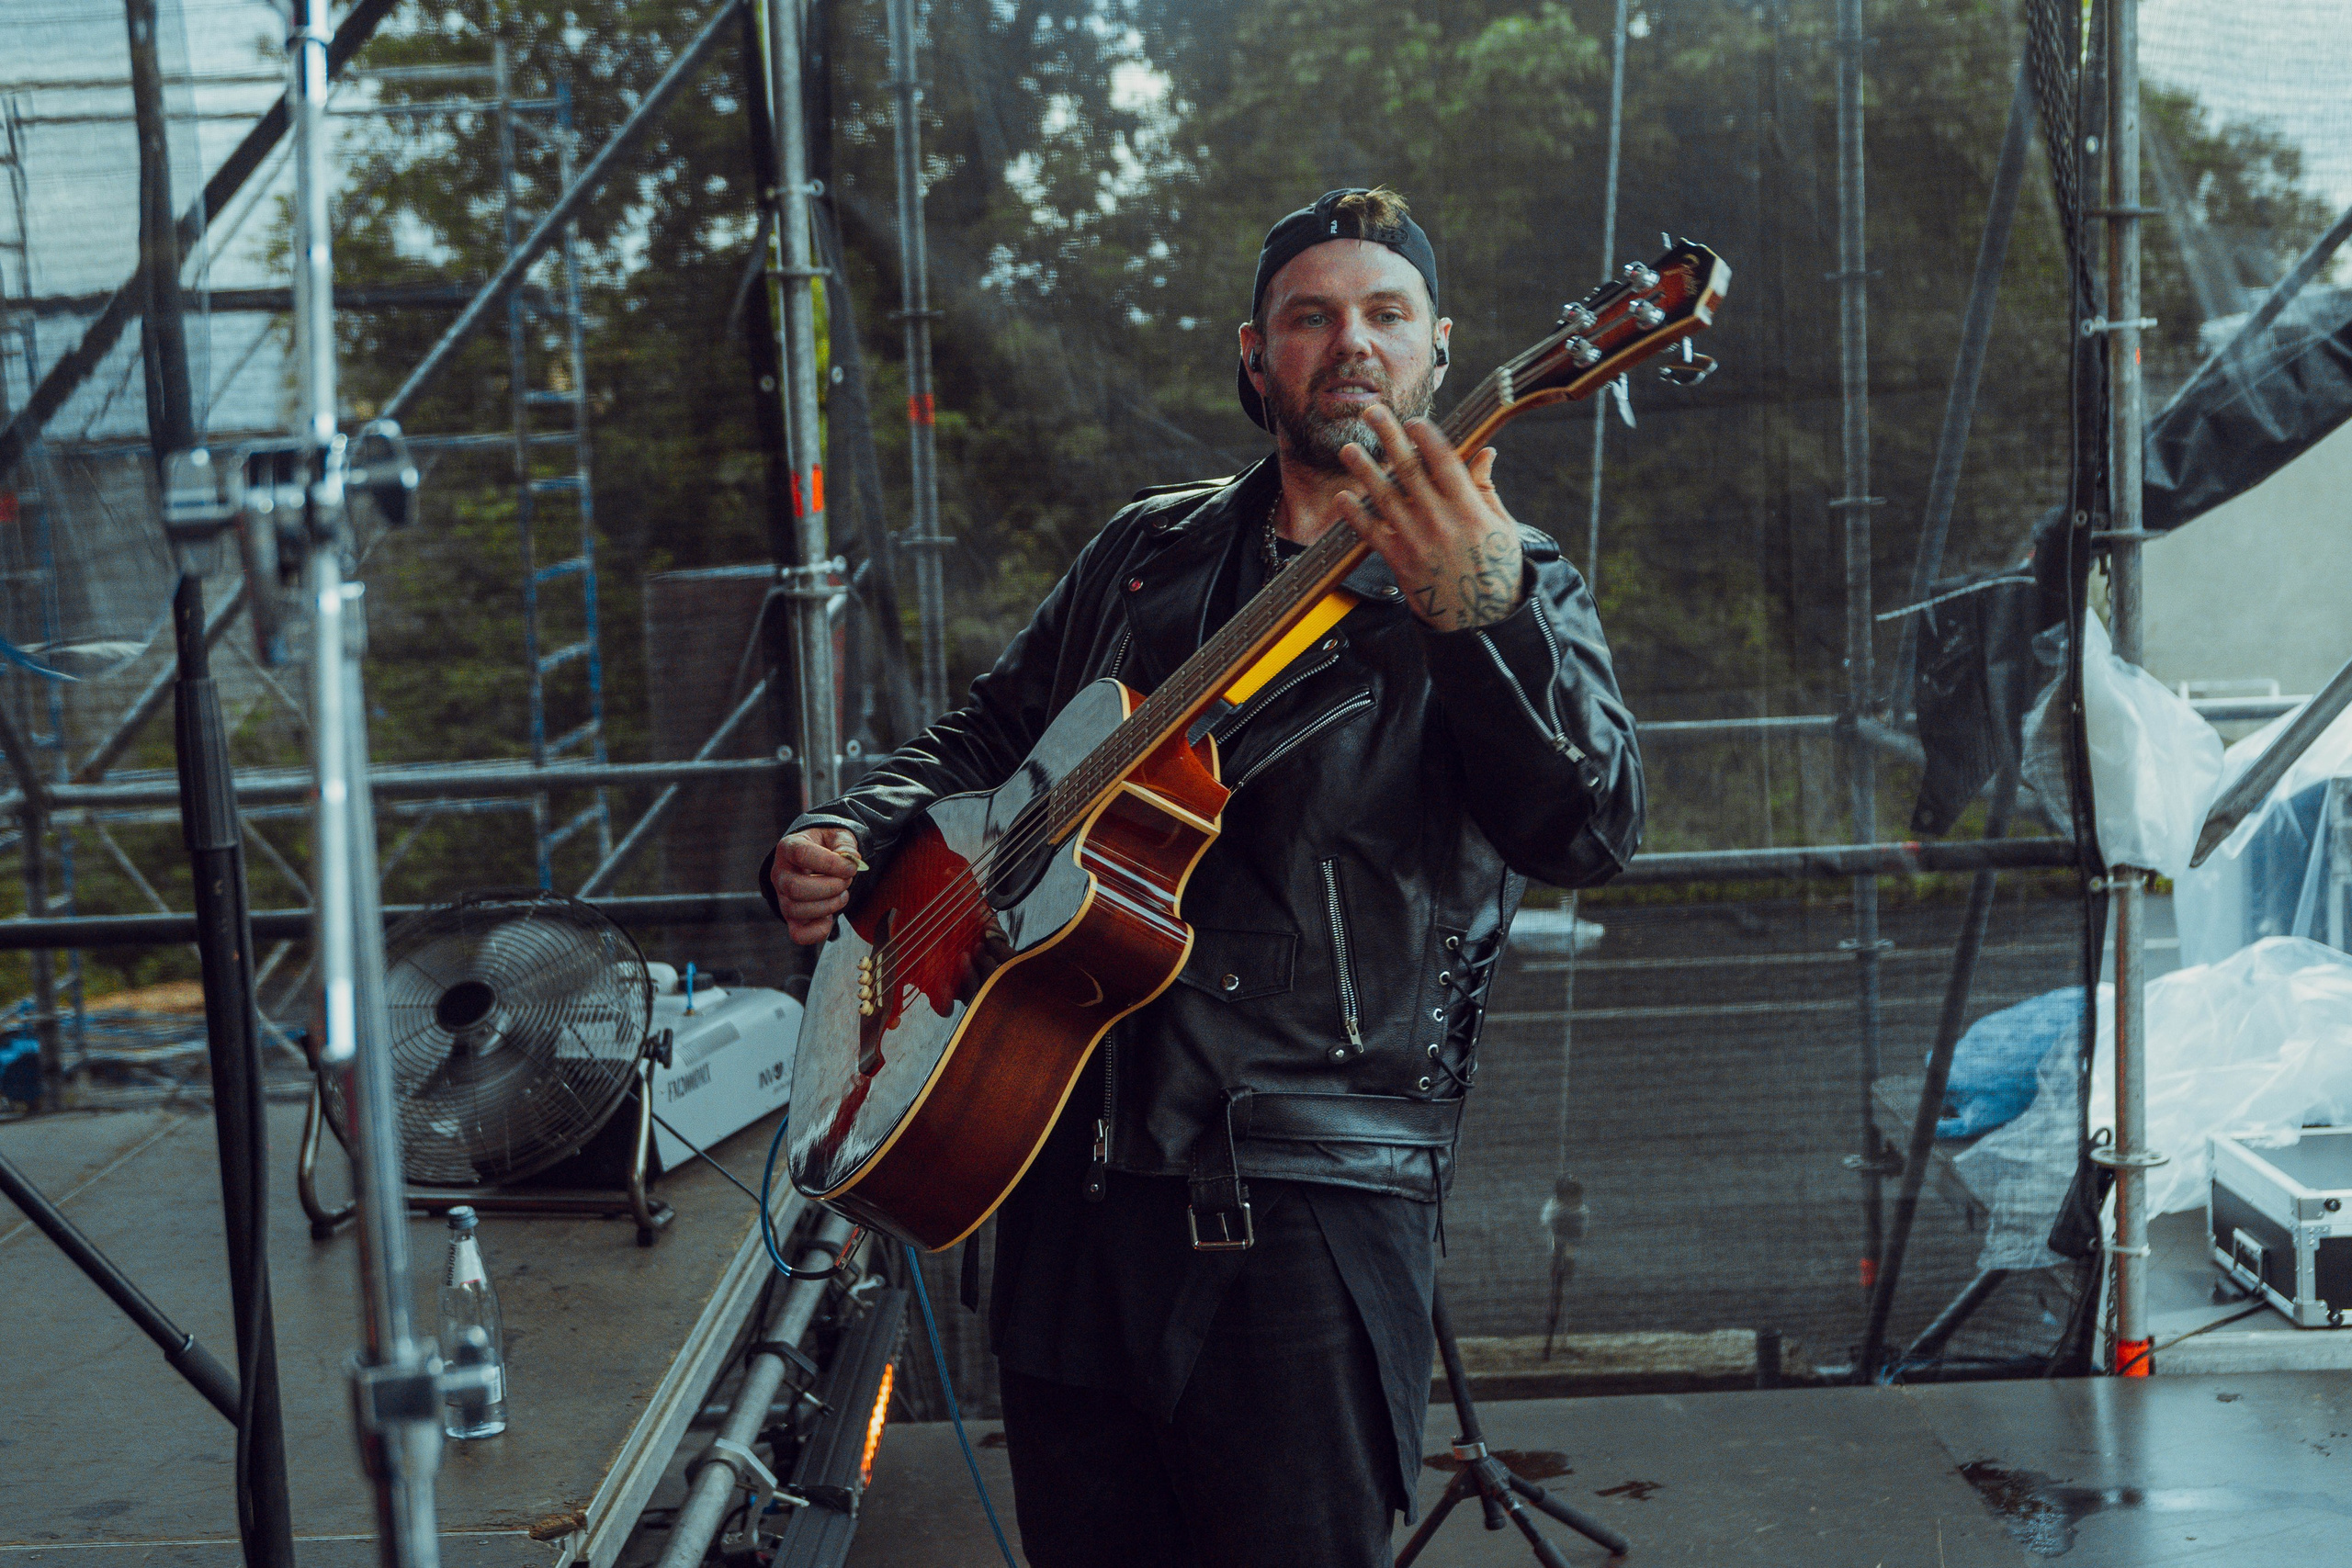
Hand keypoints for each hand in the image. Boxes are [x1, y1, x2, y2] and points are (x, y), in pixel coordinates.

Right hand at [771, 827, 863, 944]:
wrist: (817, 859)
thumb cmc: (826, 846)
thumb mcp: (837, 835)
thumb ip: (845, 844)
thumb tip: (851, 860)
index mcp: (788, 847)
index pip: (801, 854)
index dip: (830, 863)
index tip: (851, 867)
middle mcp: (779, 874)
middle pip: (795, 888)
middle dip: (830, 888)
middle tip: (847, 881)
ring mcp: (782, 898)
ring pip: (797, 910)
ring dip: (829, 906)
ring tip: (843, 894)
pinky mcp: (791, 918)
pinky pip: (798, 935)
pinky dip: (819, 930)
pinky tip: (830, 917)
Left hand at [1338, 406, 1524, 630]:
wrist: (1481, 620)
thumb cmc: (1496, 568)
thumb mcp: (1501, 526)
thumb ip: (1486, 489)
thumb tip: (1485, 452)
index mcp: (1470, 508)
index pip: (1445, 462)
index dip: (1427, 437)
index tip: (1413, 420)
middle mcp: (1441, 521)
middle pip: (1410, 470)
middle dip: (1389, 437)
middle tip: (1372, 413)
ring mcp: (1417, 541)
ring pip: (1384, 497)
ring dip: (1363, 470)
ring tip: (1348, 448)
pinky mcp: (1400, 561)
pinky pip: (1372, 533)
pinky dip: (1355, 515)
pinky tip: (1342, 497)